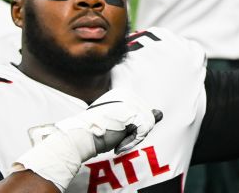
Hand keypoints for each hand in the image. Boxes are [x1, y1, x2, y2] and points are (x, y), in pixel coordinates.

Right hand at [13, 89, 160, 189]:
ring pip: (147, 124)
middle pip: (146, 118)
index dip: (131, 129)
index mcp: (122, 94)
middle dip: (134, 133)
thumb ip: (140, 117)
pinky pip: (145, 130)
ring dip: (133, 138)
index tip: (114, 133)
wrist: (78, 139)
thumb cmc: (96, 134)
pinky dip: (134, 141)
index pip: (141, 114)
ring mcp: (129, 101)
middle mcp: (127, 94)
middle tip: (114, 139)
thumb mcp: (121, 124)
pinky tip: (118, 145)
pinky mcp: (131, 111)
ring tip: (116, 142)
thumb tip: (160, 113)